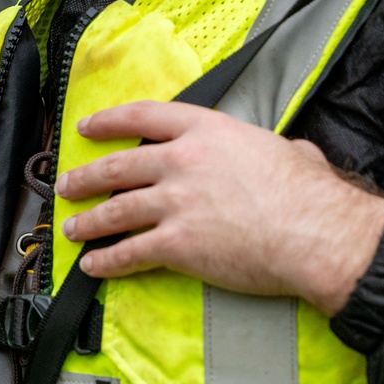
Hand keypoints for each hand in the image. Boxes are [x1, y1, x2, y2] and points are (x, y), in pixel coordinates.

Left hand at [56, 101, 383, 314]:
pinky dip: (106, 260)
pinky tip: (92, 266)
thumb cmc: (309, 193)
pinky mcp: (174, 244)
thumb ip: (265, 148)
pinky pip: (129, 253)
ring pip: (116, 210)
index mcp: (205, 130)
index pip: (143, 117)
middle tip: (68, 185)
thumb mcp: (284, 149)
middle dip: (86, 177)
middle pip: (118, 166)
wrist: (316, 233)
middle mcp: (181, 161)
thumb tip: (289, 152)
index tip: (86, 127)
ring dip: (89, 222)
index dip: (108, 122)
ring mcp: (174, 203)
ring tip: (72, 229)